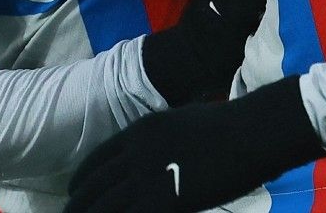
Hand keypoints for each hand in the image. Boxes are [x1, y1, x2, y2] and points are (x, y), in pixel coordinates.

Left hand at [66, 79, 325, 212]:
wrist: (250, 133)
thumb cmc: (226, 126)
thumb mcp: (181, 121)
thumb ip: (160, 138)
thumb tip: (152, 152)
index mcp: (139, 132)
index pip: (96, 160)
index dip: (82, 180)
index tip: (74, 192)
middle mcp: (136, 153)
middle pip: (94, 187)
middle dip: (78, 206)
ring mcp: (148, 177)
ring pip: (105, 207)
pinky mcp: (164, 199)